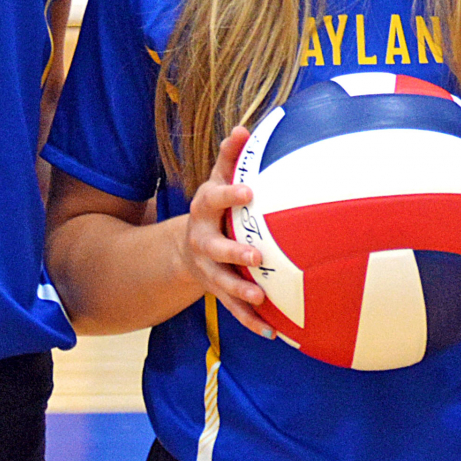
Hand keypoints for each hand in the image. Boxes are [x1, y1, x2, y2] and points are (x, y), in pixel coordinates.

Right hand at [176, 129, 273, 336]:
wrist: (187, 248)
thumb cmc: (214, 208)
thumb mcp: (216, 181)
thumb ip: (229, 158)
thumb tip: (243, 128)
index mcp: (203, 211)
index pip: (213, 199)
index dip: (230, 195)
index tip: (250, 192)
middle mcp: (202, 241)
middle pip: (214, 248)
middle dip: (233, 253)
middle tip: (256, 256)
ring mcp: (209, 269)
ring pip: (222, 283)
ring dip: (240, 293)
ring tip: (259, 298)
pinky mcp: (218, 291)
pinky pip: (233, 310)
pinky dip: (252, 322)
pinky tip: (274, 333)